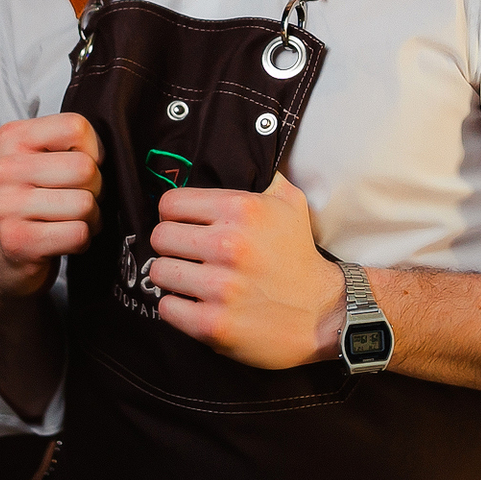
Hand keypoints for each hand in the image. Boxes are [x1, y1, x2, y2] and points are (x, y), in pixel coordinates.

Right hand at [0, 113, 102, 306]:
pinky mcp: (17, 241)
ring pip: (85, 203)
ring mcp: (6, 206)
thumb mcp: (41, 161)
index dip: (93, 150)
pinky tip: (63, 238)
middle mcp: (3, 169)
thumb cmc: (34, 202)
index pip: (75, 127)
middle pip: (85, 168)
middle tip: (79, 198)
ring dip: (91, 217)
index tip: (81, 165)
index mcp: (11, 138)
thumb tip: (117, 149)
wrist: (3, 258)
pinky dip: (82, 239)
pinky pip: (78, 234)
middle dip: (96, 188)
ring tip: (71, 220)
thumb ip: (70, 146)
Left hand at [147, 172, 345, 369]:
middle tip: (188, 255)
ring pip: (159, 272)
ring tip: (191, 280)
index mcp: (242, 210)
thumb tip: (244, 155)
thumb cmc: (298, 256)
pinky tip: (195, 303)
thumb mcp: (290, 204)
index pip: (170, 203)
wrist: (321, 312)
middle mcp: (229, 245)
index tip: (184, 226)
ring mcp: (220, 287)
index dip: (174, 214)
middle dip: (171, 246)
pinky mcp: (213, 324)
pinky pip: (167, 308)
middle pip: (160, 237)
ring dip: (172, 277)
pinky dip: (177, 307)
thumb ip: (263, 177)